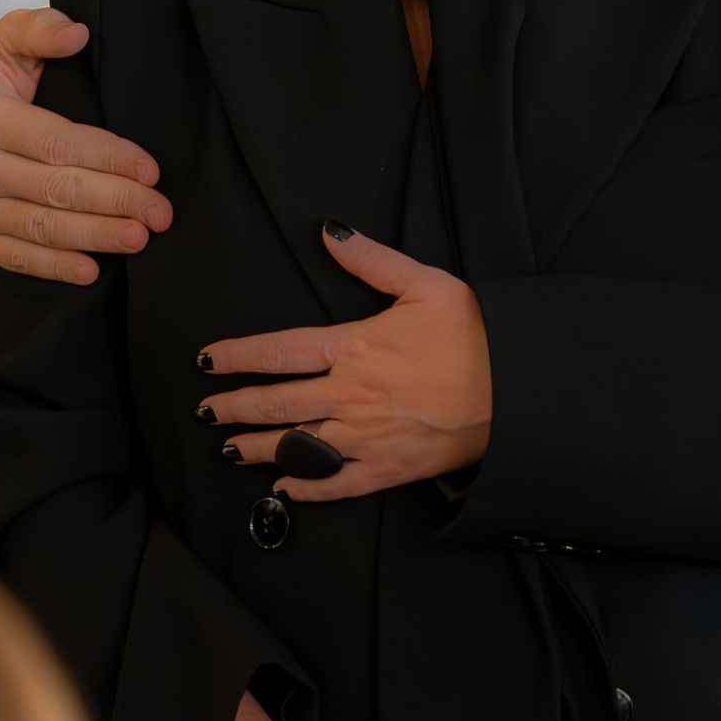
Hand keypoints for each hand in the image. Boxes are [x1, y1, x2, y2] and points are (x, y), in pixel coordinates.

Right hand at [0, 7, 173, 284]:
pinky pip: (16, 256)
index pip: (59, 144)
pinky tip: (90, 269)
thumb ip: (41, 29)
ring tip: (139, 238)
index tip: (152, 171)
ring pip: (42, 227)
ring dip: (95, 236)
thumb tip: (76, 34)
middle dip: (116, 202)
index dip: (110, 159)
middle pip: (56, 190)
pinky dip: (54, 266)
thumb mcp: (11, 39)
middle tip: (160, 213)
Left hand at [199, 226, 492, 500]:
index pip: (277, 351)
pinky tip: (284, 488)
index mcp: (353, 347)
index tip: (207, 360)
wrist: (514, 389)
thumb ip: (372, 260)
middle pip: (274, 404)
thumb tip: (330, 233)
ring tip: (228, 447)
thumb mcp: (425, 283)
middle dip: (233, 406)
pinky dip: (305, 488)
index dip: (235, 357)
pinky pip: (334, 483)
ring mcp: (364, 437)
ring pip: (293, 446)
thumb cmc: (474, 333)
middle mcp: (348, 395)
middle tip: (206, 408)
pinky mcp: (387, 468)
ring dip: (255, 447)